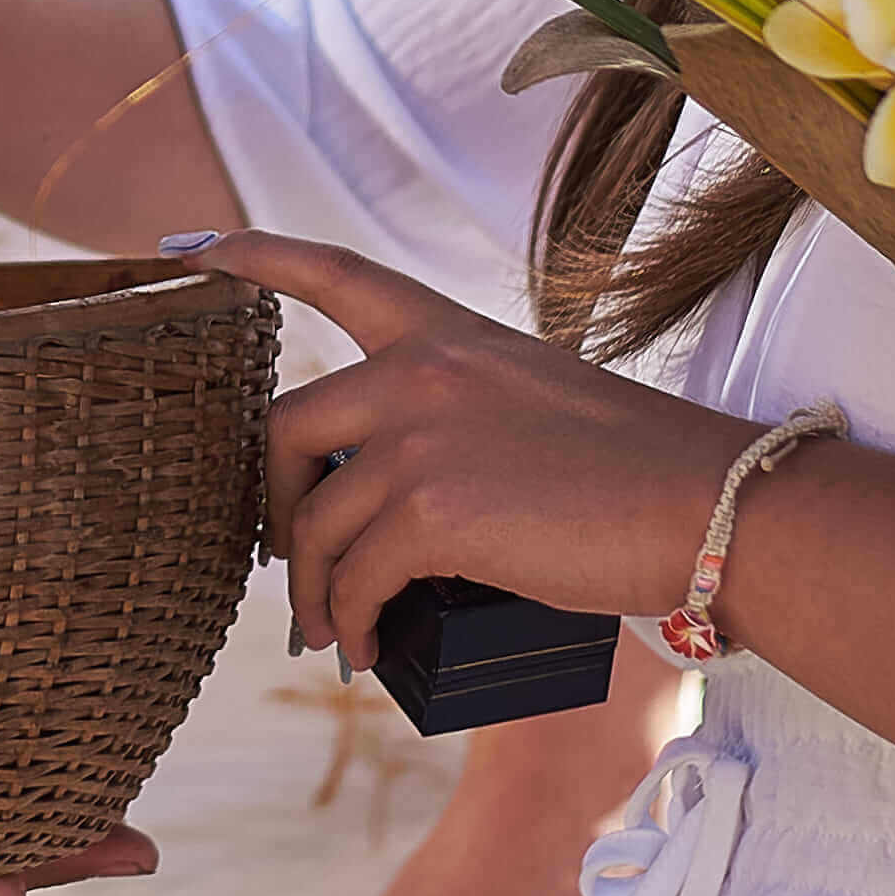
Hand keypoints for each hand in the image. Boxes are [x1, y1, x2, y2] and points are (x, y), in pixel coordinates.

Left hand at [177, 231, 743, 657]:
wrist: (710, 506)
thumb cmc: (636, 475)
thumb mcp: (531, 408)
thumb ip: (456, 425)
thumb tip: (390, 509)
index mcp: (446, 331)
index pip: (330, 271)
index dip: (251, 254)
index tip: (184, 246)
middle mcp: (420, 369)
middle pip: (283, 429)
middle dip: (273, 505)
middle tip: (292, 563)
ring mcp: (422, 436)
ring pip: (315, 524)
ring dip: (314, 591)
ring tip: (333, 635)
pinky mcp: (435, 511)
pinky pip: (356, 578)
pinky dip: (352, 623)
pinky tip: (365, 649)